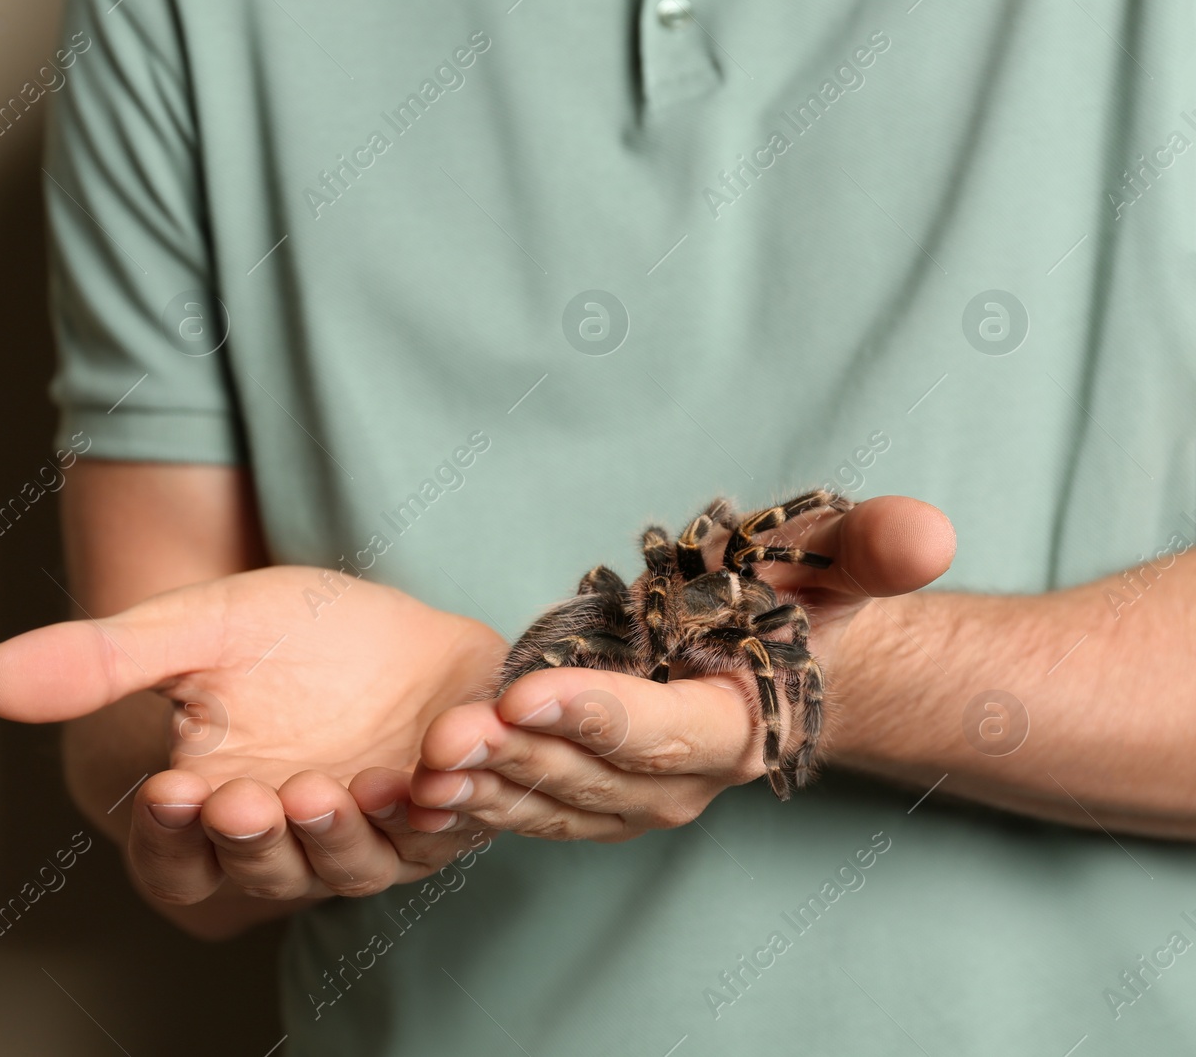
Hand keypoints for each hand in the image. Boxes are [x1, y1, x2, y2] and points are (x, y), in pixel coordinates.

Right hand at [0, 566, 504, 909]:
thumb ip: (103, 660)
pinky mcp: (440, 811)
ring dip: (341, 837)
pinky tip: (430, 768)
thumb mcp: (194, 630)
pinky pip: (445, 829)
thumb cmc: (279, 635)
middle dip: (255, 840)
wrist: (379, 623)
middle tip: (246, 798)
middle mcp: (290, 841)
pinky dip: (440, 807)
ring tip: (328, 789)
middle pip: (264, 871)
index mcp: (214, 815)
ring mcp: (369, 833)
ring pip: (352, 866)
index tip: (167, 787)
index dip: (170, 837)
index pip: (177, 861)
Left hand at [401, 495, 956, 838]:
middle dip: (514, 757)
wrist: (778, 655)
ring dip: (482, 791)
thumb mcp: (834, 561)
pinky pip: (525, 806)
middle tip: (442, 734)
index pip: (663, 733)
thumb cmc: (801, 601)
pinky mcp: (585, 792)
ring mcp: (629, 797)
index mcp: (737, 729)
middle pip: (590, 778)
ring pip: (549, 804)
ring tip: (415, 769)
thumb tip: (927, 533)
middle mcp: (682, 781)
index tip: (522, 689)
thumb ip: (870, 548)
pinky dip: (473, 802)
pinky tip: (412, 788)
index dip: (595, 715)